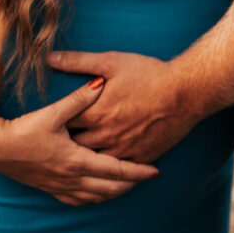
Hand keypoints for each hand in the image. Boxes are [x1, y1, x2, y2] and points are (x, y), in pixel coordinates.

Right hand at [0, 78, 158, 205]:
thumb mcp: (54, 112)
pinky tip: (100, 191)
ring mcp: (62, 186)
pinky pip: (81, 200)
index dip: (138, 171)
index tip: (156, 170)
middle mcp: (73, 178)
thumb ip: (79, 99)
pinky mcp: (52, 189)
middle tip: (149, 176)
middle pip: (111, 187)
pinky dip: (97, 197)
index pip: (116, 169)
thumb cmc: (25, 130)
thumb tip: (100, 83)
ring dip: (116, 191)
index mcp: (77, 160)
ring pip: (98, 196)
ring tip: (130, 183)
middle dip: (132, 183)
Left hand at [47, 50, 201, 162]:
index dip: (56, 123)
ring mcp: (123, 151)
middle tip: (57, 143)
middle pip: (75, 147)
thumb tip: (50, 58)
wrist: (184, 93)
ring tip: (74, 158)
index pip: (64, 124)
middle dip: (66, 144)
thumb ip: (78, 62)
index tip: (49, 123)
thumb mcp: (111, 62)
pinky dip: (106, 173)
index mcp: (95, 113)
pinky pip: (117, 174)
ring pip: (94, 164)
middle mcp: (105, 137)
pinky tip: (100, 173)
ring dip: (84, 160)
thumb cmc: (148, 74)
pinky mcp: (139, 160)